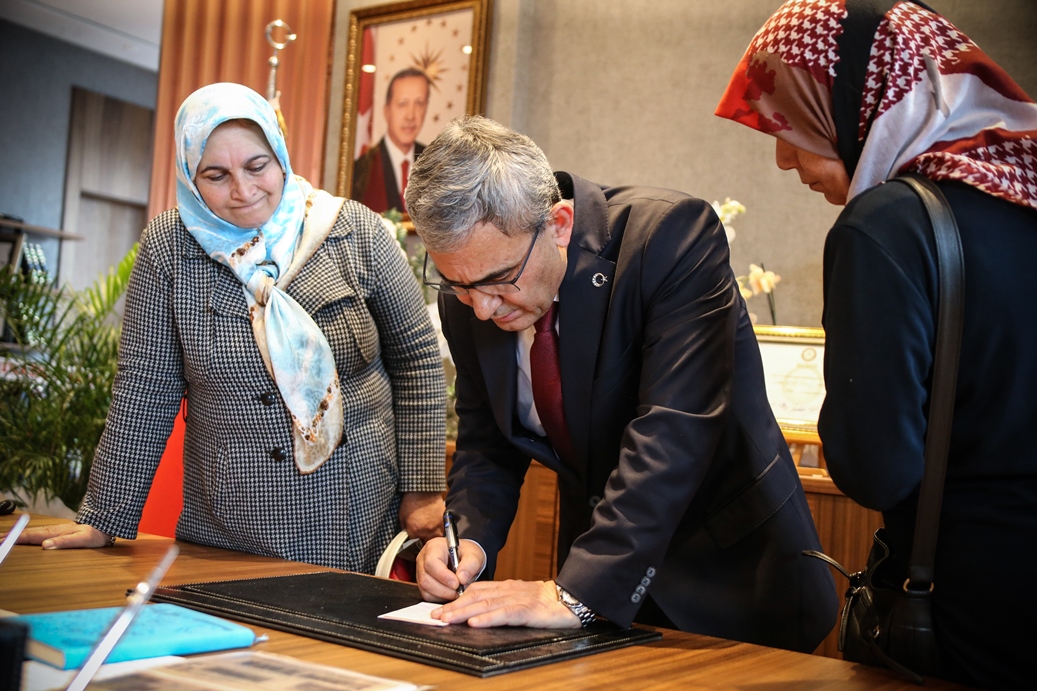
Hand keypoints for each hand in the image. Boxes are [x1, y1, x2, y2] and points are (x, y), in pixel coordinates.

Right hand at [14, 521, 110, 548]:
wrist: (105, 525)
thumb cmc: (94, 533)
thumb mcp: (82, 539)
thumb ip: (64, 542)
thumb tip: (45, 545)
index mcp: (55, 532)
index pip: (31, 537)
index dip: (15, 539)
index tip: (2, 541)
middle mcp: (52, 530)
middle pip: (28, 534)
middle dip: (11, 536)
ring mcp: (55, 530)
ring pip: (32, 533)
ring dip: (18, 535)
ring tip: (5, 537)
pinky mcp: (58, 531)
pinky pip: (38, 533)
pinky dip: (27, 535)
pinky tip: (25, 537)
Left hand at [398, 492, 444, 541]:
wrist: (423, 490)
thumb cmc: (411, 501)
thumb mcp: (402, 516)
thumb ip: (404, 528)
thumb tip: (407, 535)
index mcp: (414, 531)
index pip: (414, 544)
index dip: (413, 541)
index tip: (414, 539)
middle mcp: (427, 532)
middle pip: (426, 544)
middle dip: (423, 542)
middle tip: (421, 537)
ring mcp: (437, 528)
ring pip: (436, 540)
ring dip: (433, 538)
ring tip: (430, 534)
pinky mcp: (444, 522)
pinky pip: (443, 532)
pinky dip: (440, 531)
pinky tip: (437, 528)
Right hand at [416, 536, 484, 601]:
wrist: (464, 558)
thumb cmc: (466, 554)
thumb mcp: (474, 555)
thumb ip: (470, 565)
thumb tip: (461, 578)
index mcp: (434, 547)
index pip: (431, 562)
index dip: (443, 575)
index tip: (457, 583)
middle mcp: (423, 559)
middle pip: (426, 578)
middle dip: (444, 589)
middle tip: (459, 590)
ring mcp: (421, 572)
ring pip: (425, 589)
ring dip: (443, 594)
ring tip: (457, 592)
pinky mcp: (423, 584)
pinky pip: (427, 596)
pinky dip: (440, 598)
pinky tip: (451, 593)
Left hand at [432, 579, 581, 627]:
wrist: (571, 600)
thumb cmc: (546, 603)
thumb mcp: (520, 598)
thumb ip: (501, 602)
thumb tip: (477, 612)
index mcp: (506, 587)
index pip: (476, 590)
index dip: (456, 598)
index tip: (440, 608)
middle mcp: (509, 590)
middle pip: (476, 596)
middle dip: (454, 606)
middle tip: (436, 615)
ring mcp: (518, 599)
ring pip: (486, 604)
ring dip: (464, 612)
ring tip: (448, 618)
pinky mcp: (528, 611)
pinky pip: (505, 614)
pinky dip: (488, 618)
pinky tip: (475, 622)